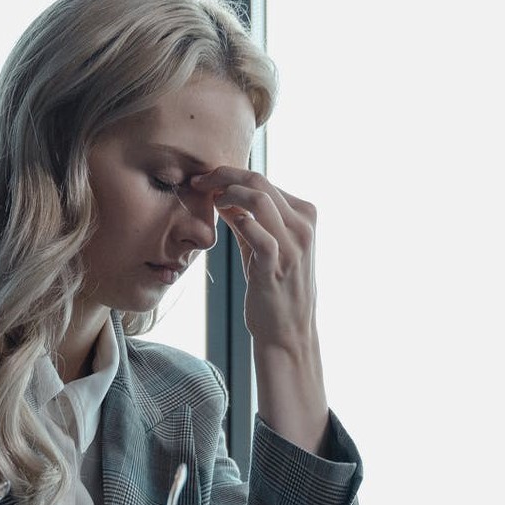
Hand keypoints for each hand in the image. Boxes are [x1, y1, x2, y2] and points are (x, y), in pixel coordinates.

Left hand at [190, 167, 316, 351]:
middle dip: (223, 175)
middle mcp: (304, 226)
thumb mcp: (262, 246)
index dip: (231, 174)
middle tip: (199, 182)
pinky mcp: (277, 265)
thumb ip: (246, 219)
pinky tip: (224, 224)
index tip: (206, 180)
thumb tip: (220, 193)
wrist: (287, 330)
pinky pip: (257, 233)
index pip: (264, 181)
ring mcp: (293, 245)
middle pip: (260, 182)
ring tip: (210, 201)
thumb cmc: (274, 287)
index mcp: (305, 215)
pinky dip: (238, 222)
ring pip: (259, 199)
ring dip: (227, 194)